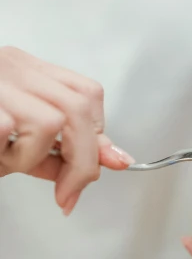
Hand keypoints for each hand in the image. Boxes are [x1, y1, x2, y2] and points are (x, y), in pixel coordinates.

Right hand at [0, 46, 133, 213]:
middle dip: (83, 158)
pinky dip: (11, 157)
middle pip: (79, 108)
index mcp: (25, 70)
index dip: (97, 133)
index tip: (95, 168)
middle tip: (68, 193)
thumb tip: (113, 161)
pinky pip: (14, 130)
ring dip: (35, 157)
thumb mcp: (16, 141)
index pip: (86, 94)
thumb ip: (58, 152)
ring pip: (52, 121)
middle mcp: (14, 66)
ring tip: (6, 160)